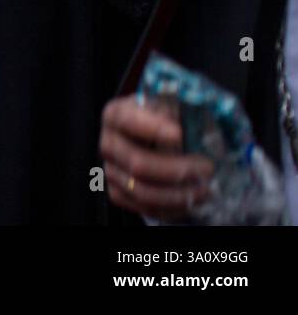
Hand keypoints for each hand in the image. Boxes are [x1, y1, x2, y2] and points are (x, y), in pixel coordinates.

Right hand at [100, 95, 214, 220]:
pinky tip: (192, 199)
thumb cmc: (167, 119)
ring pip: (143, 191)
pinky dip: (171, 208)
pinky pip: (144, 208)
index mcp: (116, 114)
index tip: (179, 134)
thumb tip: (200, 123)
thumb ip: (181, 109)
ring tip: (206, 188)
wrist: (155, 139)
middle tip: (207, 168)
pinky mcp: (118, 193)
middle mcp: (108, 143)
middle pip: (138, 164)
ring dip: (179, 194)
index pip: (127, 121)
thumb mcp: (172, 106)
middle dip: (177, 170)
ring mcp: (110, 170)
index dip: (152, 128)